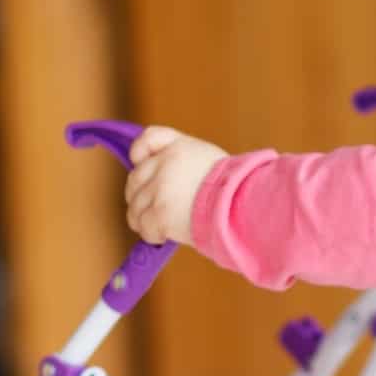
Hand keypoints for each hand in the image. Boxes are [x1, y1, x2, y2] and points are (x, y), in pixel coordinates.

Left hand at [125, 126, 228, 245]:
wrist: (241, 205)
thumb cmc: (235, 189)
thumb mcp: (213, 162)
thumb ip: (187, 166)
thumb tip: (173, 187)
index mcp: (179, 148)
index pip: (148, 139)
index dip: (140, 153)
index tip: (140, 164)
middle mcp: (164, 165)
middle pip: (134, 179)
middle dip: (140, 196)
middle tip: (156, 209)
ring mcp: (159, 190)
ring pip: (135, 207)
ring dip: (145, 219)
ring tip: (163, 227)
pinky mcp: (159, 213)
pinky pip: (143, 227)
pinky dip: (152, 235)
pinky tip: (166, 236)